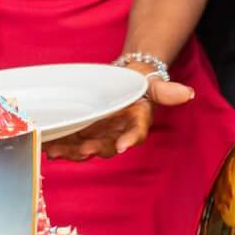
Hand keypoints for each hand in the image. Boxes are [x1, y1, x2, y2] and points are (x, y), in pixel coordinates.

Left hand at [44, 70, 194, 161]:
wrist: (123, 83)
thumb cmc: (140, 85)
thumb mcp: (154, 84)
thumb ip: (167, 90)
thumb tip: (188, 93)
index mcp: (135, 124)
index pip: (135, 134)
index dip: (130, 140)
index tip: (124, 146)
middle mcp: (116, 134)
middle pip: (105, 146)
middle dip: (93, 150)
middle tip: (83, 151)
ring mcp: (98, 134)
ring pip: (84, 146)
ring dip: (70, 151)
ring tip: (55, 151)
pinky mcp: (83, 131)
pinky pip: (70, 140)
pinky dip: (59, 143)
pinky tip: (45, 144)